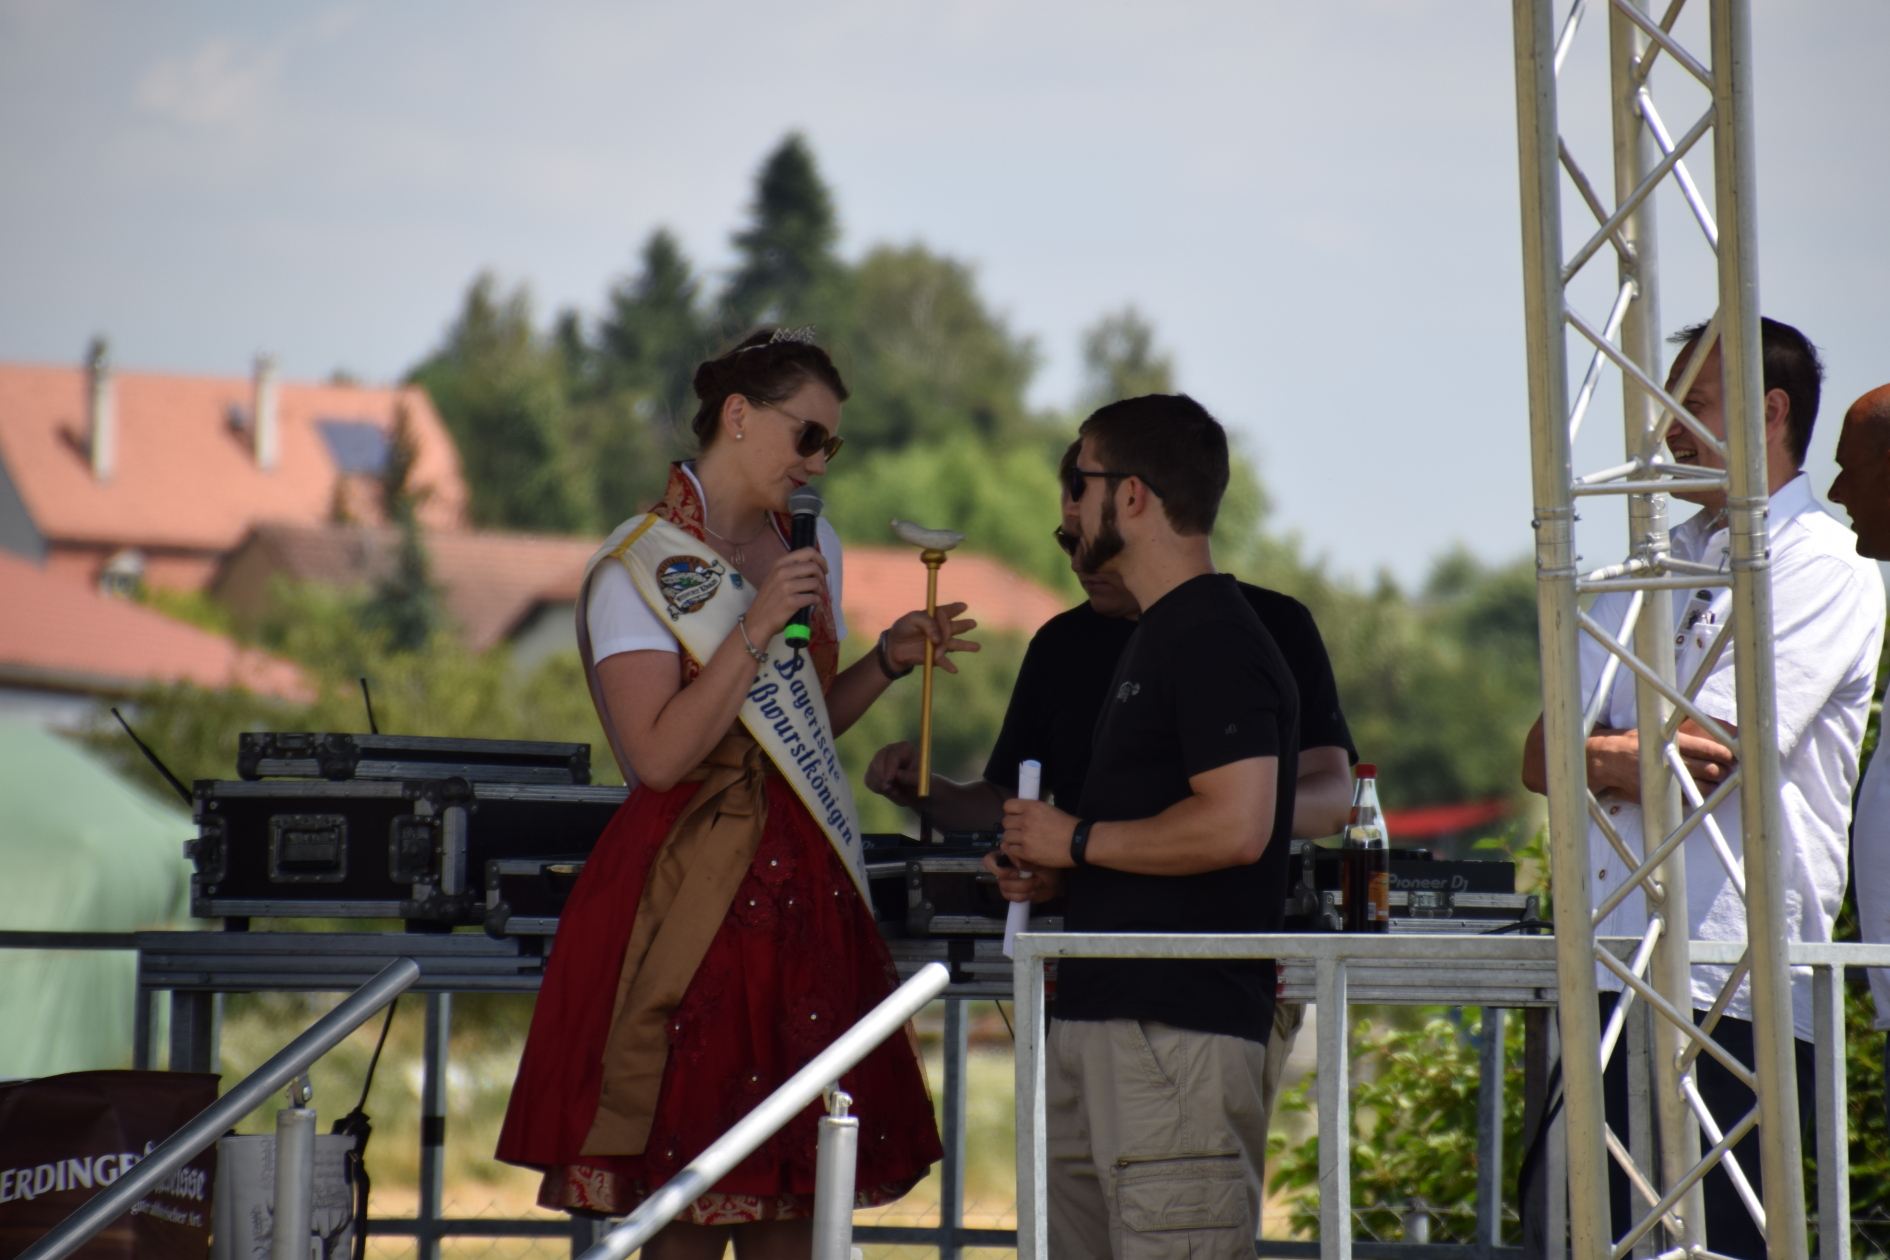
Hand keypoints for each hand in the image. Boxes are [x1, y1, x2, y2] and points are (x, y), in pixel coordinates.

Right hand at [746, 547, 828, 640]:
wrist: (758, 620)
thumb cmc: (769, 599)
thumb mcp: (775, 578)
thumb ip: (791, 569)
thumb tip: (815, 566)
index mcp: (780, 563)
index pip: (807, 552)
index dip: (820, 560)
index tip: (823, 569)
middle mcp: (782, 572)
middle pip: (814, 567)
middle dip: (821, 576)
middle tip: (819, 585)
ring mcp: (786, 587)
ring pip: (815, 583)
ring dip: (819, 590)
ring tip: (814, 595)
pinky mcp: (791, 601)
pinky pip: (813, 598)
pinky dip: (816, 601)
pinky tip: (811, 604)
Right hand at [866, 742, 922, 806]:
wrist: (914, 791)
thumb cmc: (921, 784)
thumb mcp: (920, 782)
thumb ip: (910, 778)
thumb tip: (896, 774)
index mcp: (905, 749)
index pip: (894, 754)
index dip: (890, 767)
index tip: (889, 780)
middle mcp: (890, 751)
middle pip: (879, 758)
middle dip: (881, 774)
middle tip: (887, 789)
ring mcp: (880, 760)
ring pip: (873, 771)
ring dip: (882, 785)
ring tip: (897, 792)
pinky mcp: (873, 770)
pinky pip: (869, 780)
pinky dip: (877, 788)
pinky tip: (890, 791)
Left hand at [884, 602, 979, 674]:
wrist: (894, 647)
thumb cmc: (903, 629)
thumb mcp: (912, 619)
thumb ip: (927, 623)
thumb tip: (938, 639)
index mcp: (934, 617)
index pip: (946, 612)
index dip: (955, 609)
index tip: (963, 606)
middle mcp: (940, 630)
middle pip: (954, 627)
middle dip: (964, 625)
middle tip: (973, 624)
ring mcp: (939, 644)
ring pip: (955, 644)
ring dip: (966, 646)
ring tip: (977, 647)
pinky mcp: (935, 656)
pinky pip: (943, 661)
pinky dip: (948, 665)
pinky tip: (954, 670)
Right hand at [983, 849, 1063, 903]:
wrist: (1056, 881)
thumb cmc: (1048, 865)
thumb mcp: (1039, 857)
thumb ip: (1026, 857)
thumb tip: (1018, 864)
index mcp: (1009, 856)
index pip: (991, 858)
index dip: (1008, 861)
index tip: (1024, 864)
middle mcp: (1006, 868)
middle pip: (996, 873)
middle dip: (1009, 875)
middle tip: (1019, 874)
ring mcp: (1008, 882)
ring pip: (1004, 886)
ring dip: (1023, 886)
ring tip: (1036, 883)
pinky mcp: (1013, 893)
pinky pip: (1008, 896)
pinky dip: (1021, 896)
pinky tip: (1032, 892)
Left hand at [1001, 798, 1078, 868]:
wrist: (1078, 843)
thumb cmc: (1068, 826)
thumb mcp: (1049, 809)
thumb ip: (1033, 811)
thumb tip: (1020, 814)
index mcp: (1032, 807)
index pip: (1008, 806)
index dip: (1011, 812)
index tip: (1016, 817)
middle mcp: (1026, 820)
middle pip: (1006, 822)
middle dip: (1012, 827)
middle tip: (1020, 832)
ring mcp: (1026, 837)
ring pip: (1006, 837)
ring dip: (1012, 840)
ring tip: (1022, 842)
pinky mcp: (1027, 852)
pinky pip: (1010, 850)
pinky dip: (1015, 851)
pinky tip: (1023, 850)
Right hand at [1585, 725, 1735, 802]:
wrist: (1607, 761)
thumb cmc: (1633, 743)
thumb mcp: (1654, 731)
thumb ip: (1680, 735)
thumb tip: (1711, 737)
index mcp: (1669, 743)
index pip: (1705, 748)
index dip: (1723, 752)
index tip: (1731, 754)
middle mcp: (1670, 761)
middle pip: (1710, 769)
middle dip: (1723, 769)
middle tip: (1728, 767)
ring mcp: (1667, 781)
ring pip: (1704, 787)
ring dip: (1715, 784)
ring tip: (1717, 779)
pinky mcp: (1662, 795)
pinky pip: (1690, 799)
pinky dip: (1700, 795)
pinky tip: (1701, 788)